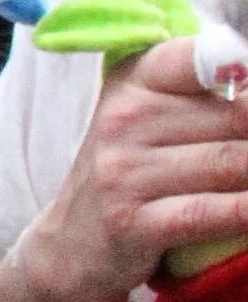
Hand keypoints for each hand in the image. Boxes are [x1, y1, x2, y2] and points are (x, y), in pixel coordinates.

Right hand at [37, 36, 247, 301]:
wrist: (72, 243)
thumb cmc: (130, 173)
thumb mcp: (148, 115)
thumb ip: (200, 92)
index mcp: (134, 81)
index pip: (198, 58)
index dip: (238, 68)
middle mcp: (124, 119)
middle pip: (234, 116)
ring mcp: (124, 171)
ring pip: (230, 163)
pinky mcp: (132, 222)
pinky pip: (211, 212)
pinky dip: (246, 210)